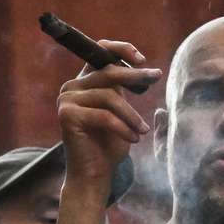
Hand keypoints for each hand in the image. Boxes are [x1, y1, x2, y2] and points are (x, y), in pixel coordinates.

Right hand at [56, 40, 161, 192]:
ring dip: (132, 115)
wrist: (94, 174)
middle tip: (157, 77)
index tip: (142, 59)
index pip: (99, 52)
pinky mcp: (67, 116)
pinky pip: (104, 116)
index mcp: (85, 82)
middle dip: (136, 75)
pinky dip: (123, 128)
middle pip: (108, 72)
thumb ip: (124, 91)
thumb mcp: (122, 113)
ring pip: (109, 96)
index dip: (120, 50)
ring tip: (143, 131)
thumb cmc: (111, 145)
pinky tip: (133, 140)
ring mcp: (67, 100)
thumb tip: (146, 72)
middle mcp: (72, 87)